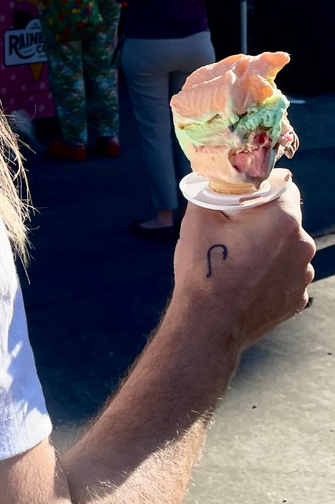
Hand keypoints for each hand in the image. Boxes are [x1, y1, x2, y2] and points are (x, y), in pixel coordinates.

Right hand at [172, 184, 314, 351]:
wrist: (208, 325)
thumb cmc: (204, 270)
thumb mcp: (199, 218)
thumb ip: (215, 190)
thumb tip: (218, 178)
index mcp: (283, 220)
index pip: (284, 186)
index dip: (260, 188)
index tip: (239, 200)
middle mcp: (303, 245)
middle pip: (285, 219)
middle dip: (261, 220)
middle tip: (231, 233)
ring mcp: (302, 275)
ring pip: (286, 248)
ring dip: (268, 248)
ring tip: (237, 262)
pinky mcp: (297, 298)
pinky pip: (285, 274)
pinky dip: (270, 273)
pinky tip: (246, 282)